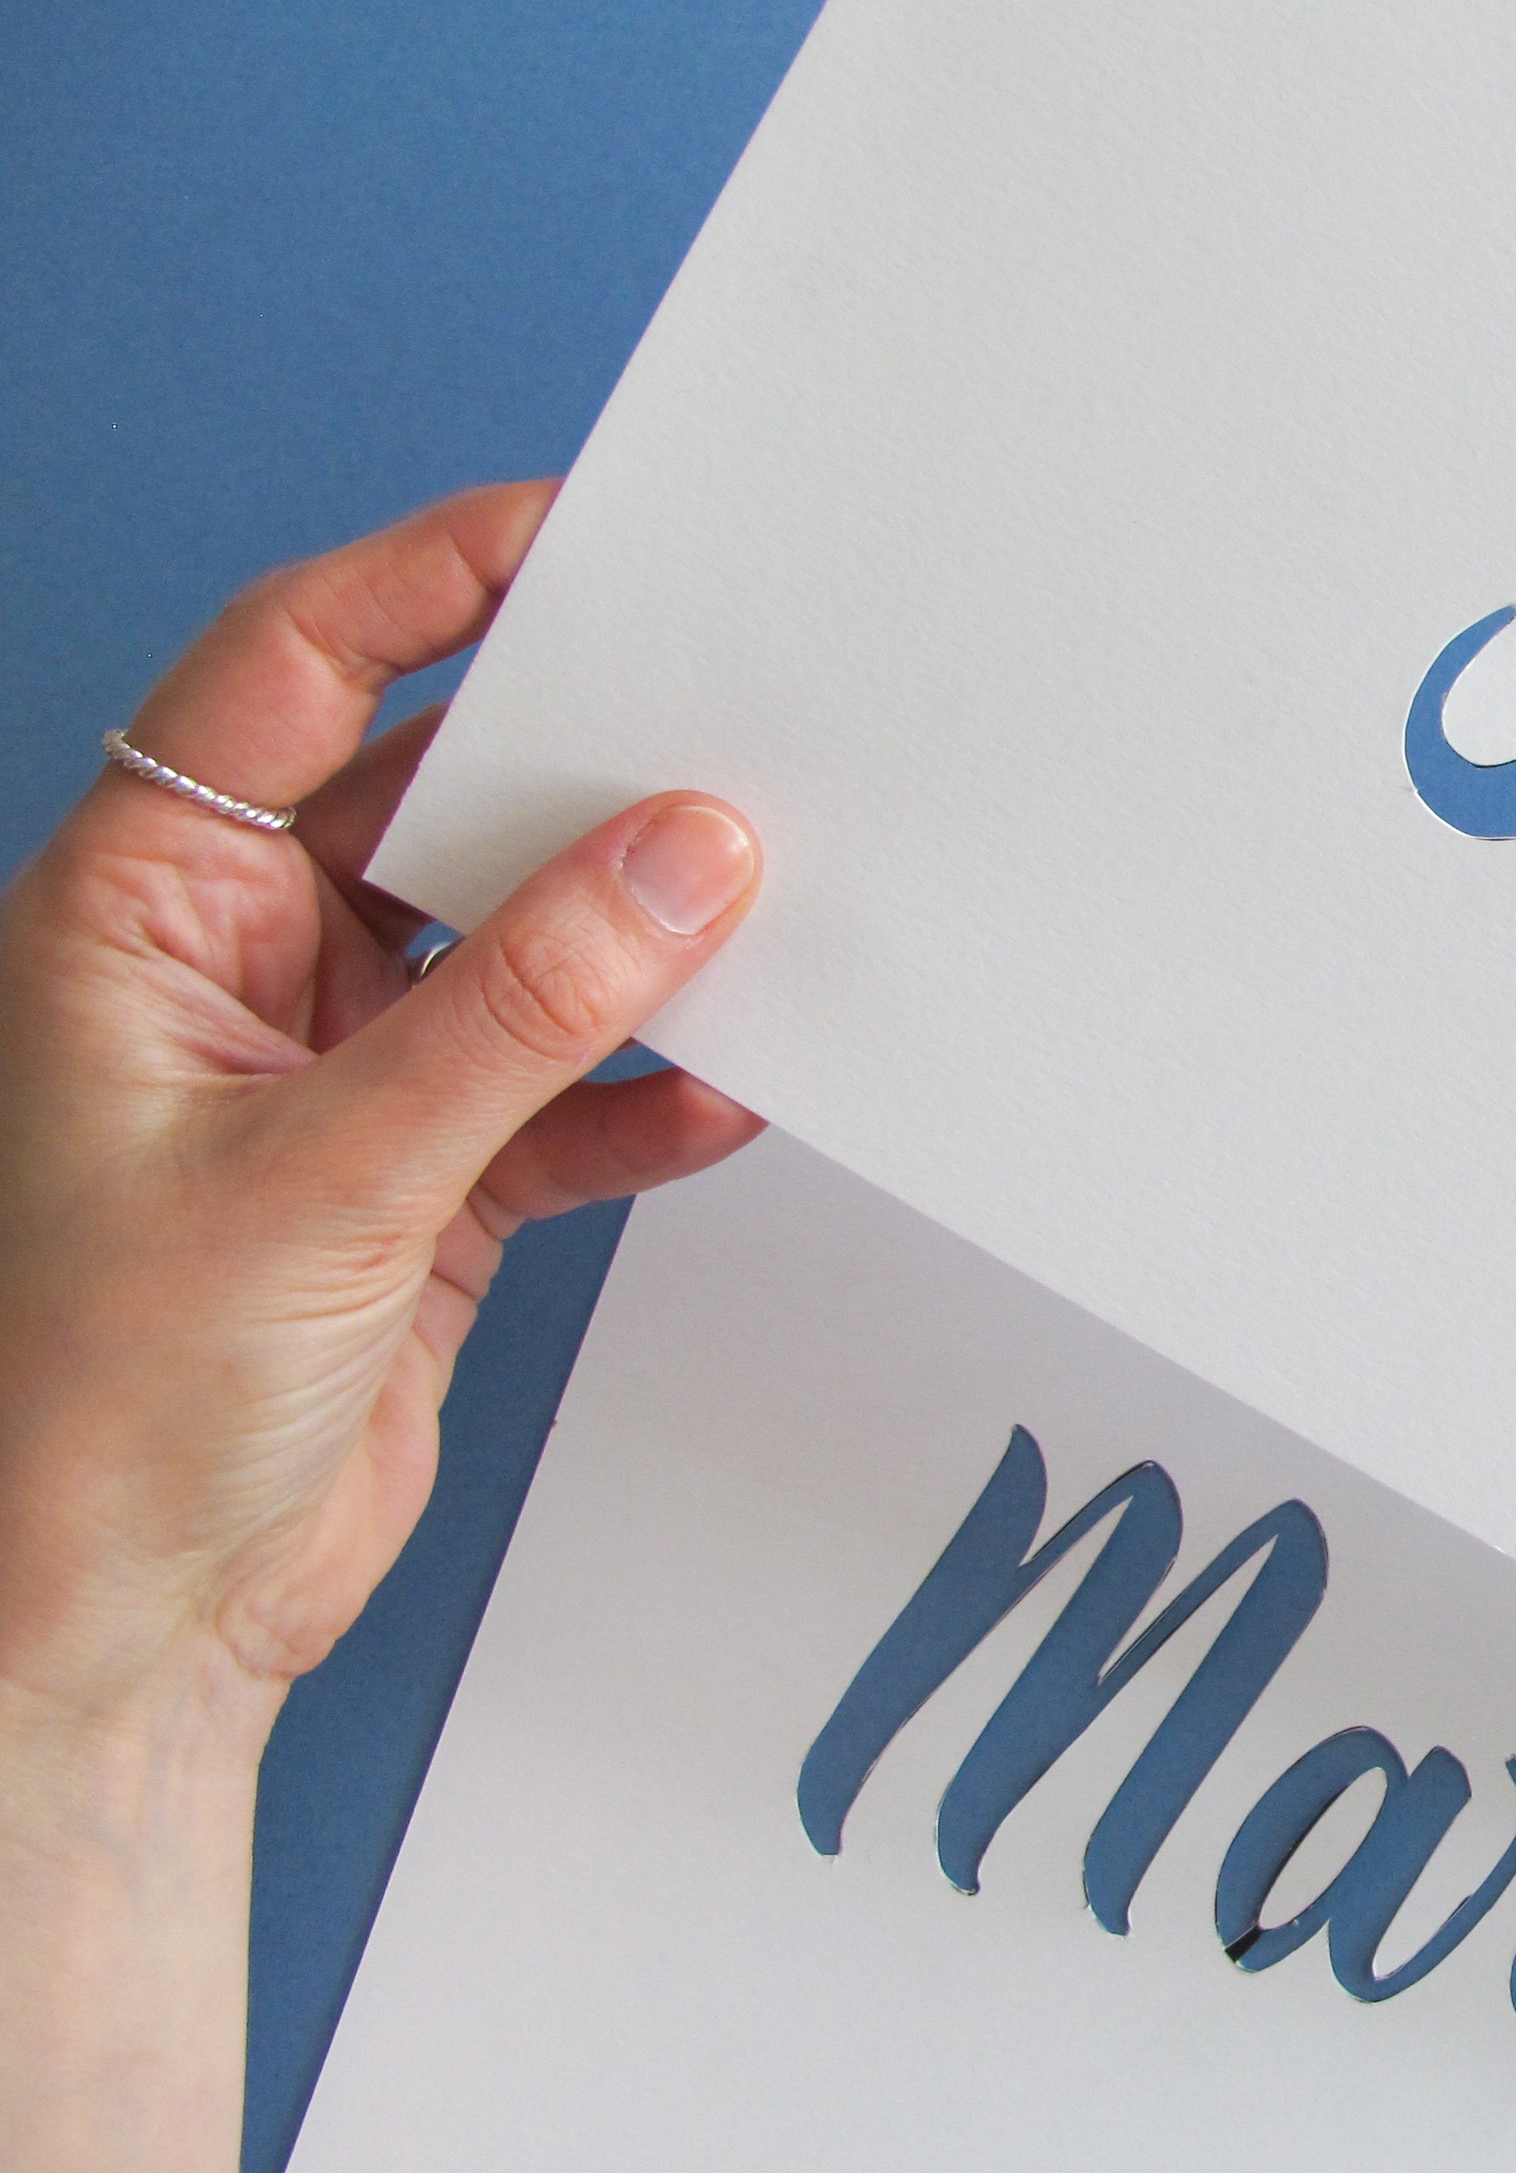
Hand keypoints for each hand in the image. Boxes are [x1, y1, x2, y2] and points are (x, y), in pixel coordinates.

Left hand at [0, 484, 764, 2172]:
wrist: (118, 1638)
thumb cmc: (95, 1412)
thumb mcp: (328, 1176)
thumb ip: (526, 1009)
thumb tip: (685, 853)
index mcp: (138, 916)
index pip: (288, 677)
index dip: (428, 583)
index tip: (576, 533)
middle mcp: (234, 975)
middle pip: (429, 798)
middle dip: (571, 765)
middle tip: (719, 713)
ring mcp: (332, 1079)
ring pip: (514, 945)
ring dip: (632, 940)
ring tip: (763, 905)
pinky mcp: (419, 1188)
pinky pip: (566, 1094)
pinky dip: (648, 1094)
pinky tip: (726, 1091)